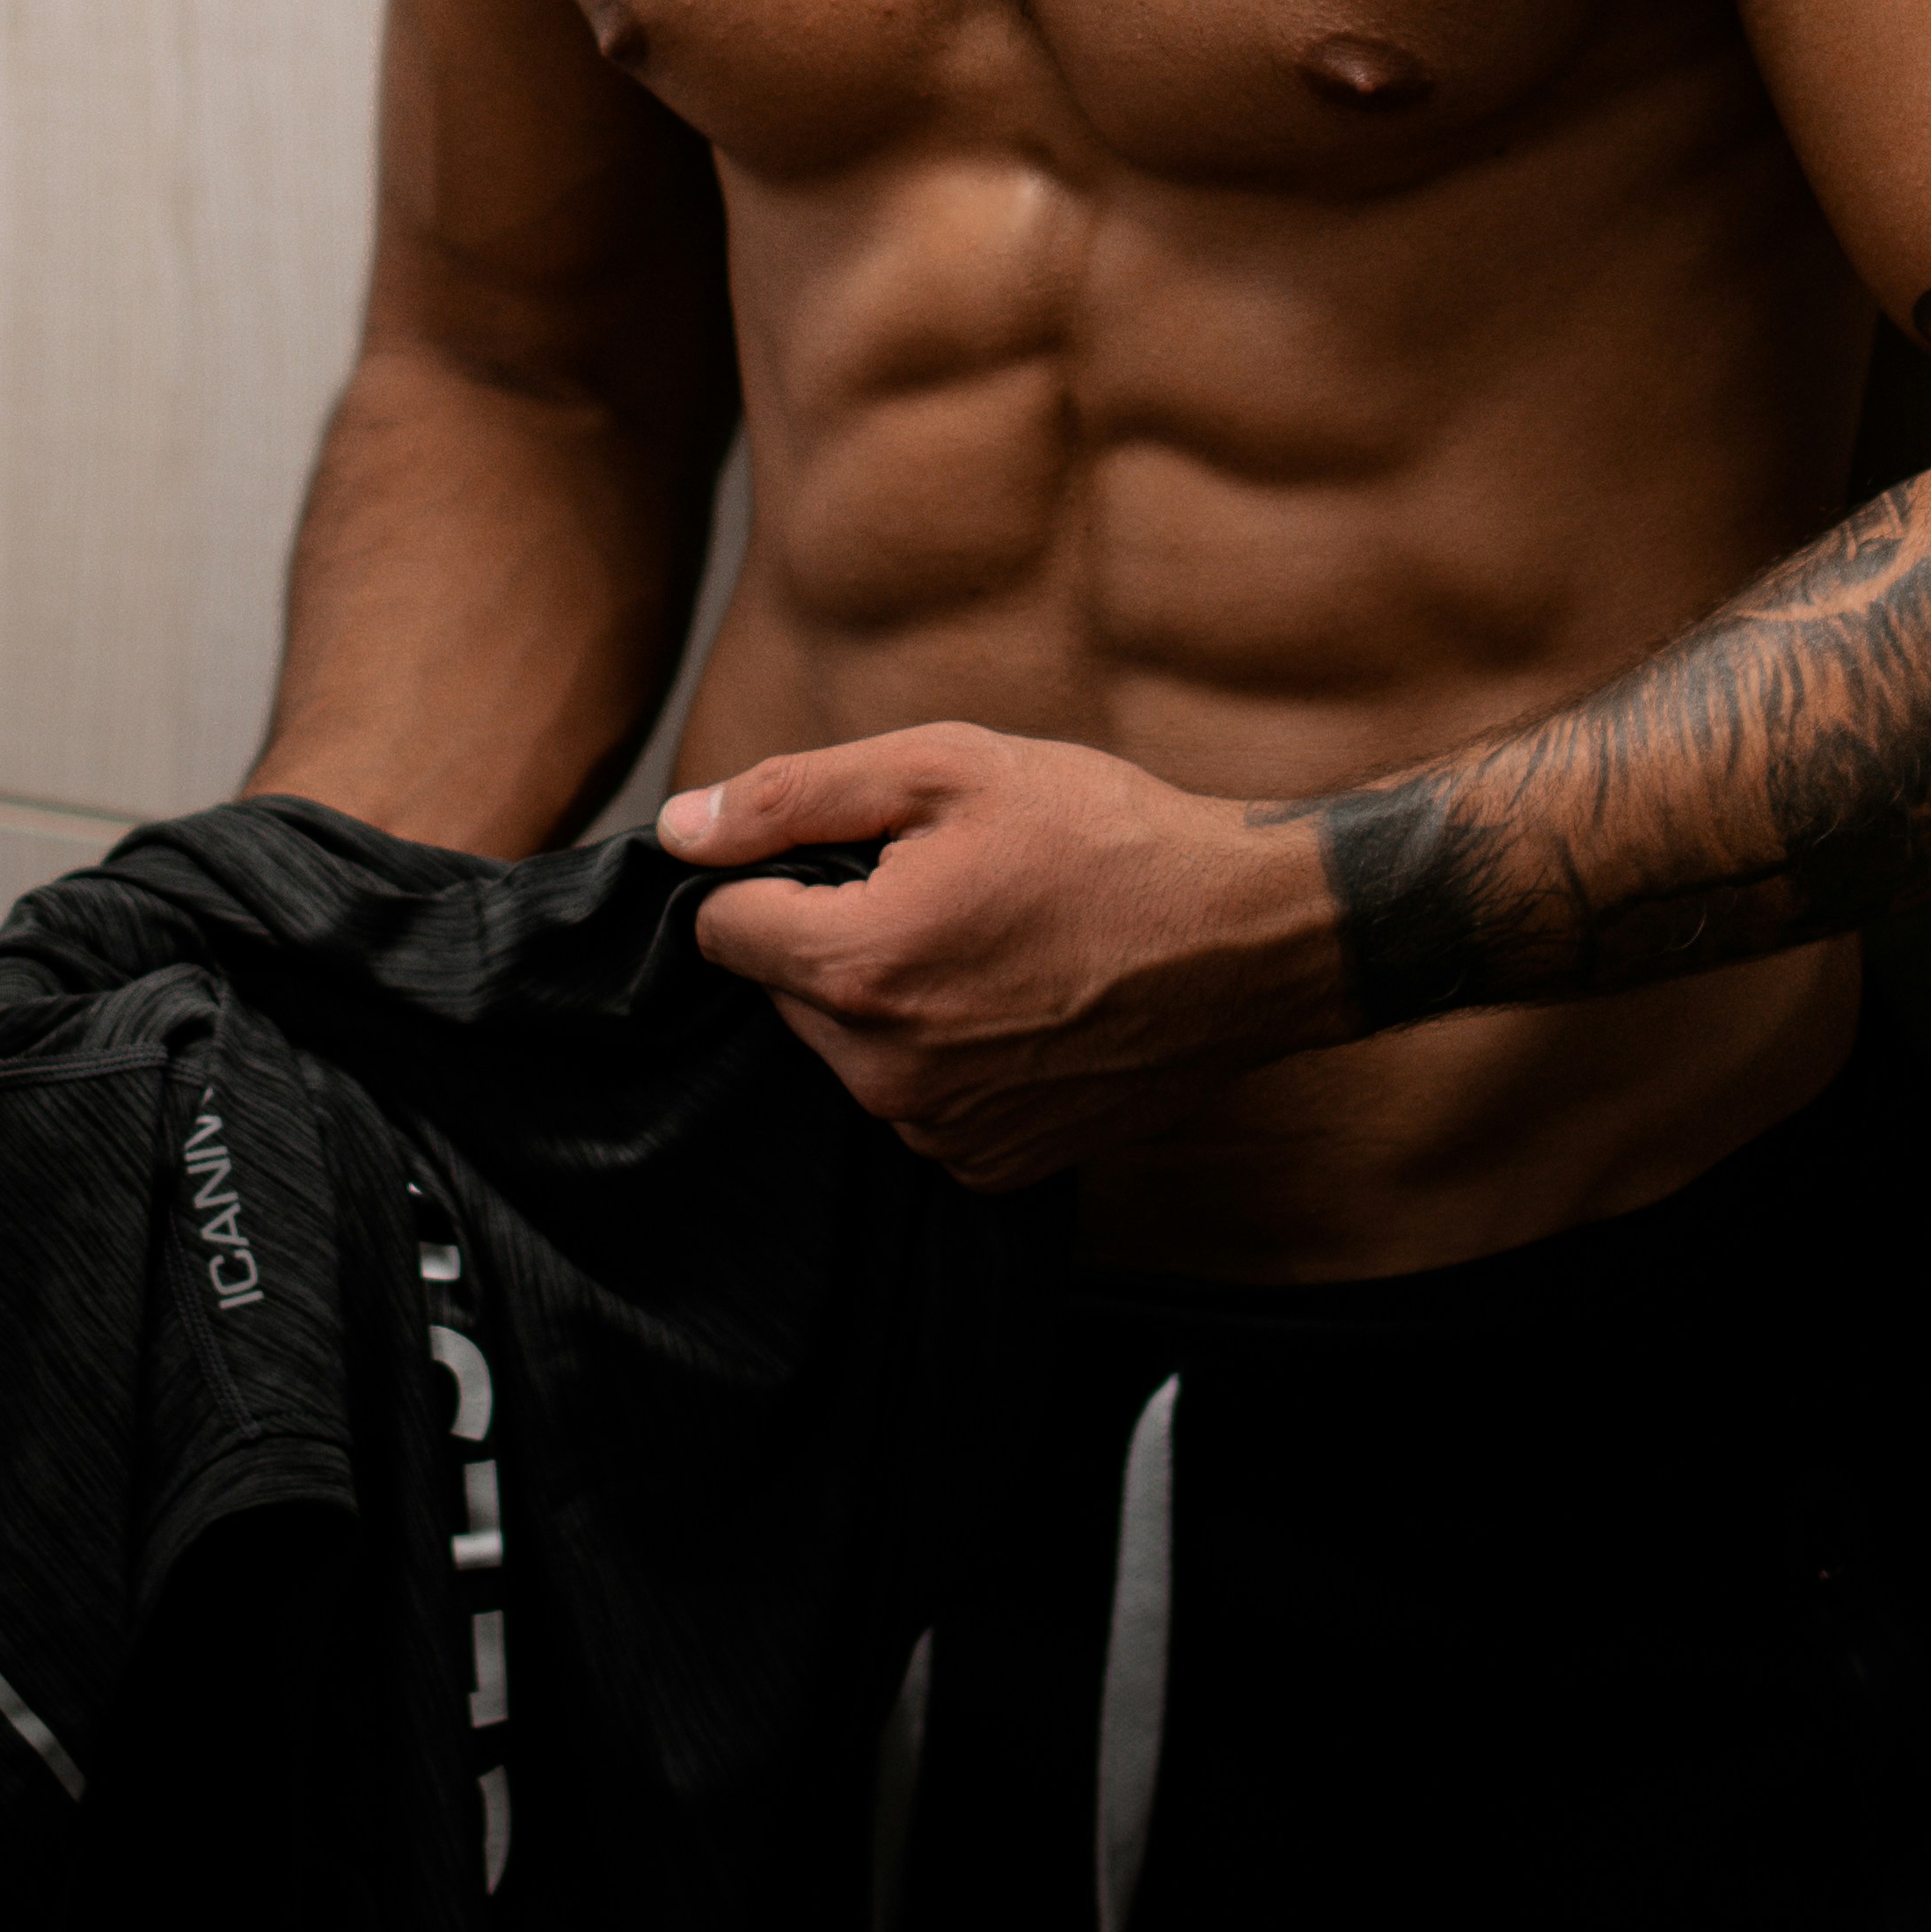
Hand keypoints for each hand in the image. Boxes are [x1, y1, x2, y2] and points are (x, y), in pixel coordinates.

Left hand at [660, 725, 1360, 1187]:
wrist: (1249, 941)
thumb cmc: (1106, 837)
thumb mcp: (948, 768)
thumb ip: (795, 796)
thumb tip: (681, 828)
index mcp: (859, 967)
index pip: (723, 930)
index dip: (774, 874)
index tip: (849, 853)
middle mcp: (886, 1071)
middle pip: (786, 992)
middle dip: (834, 935)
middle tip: (942, 887)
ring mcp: (942, 1130)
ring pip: (849, 1050)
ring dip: (889, 998)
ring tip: (990, 940)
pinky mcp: (993, 1164)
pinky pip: (917, 1101)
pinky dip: (946, 1054)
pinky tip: (1017, 1003)